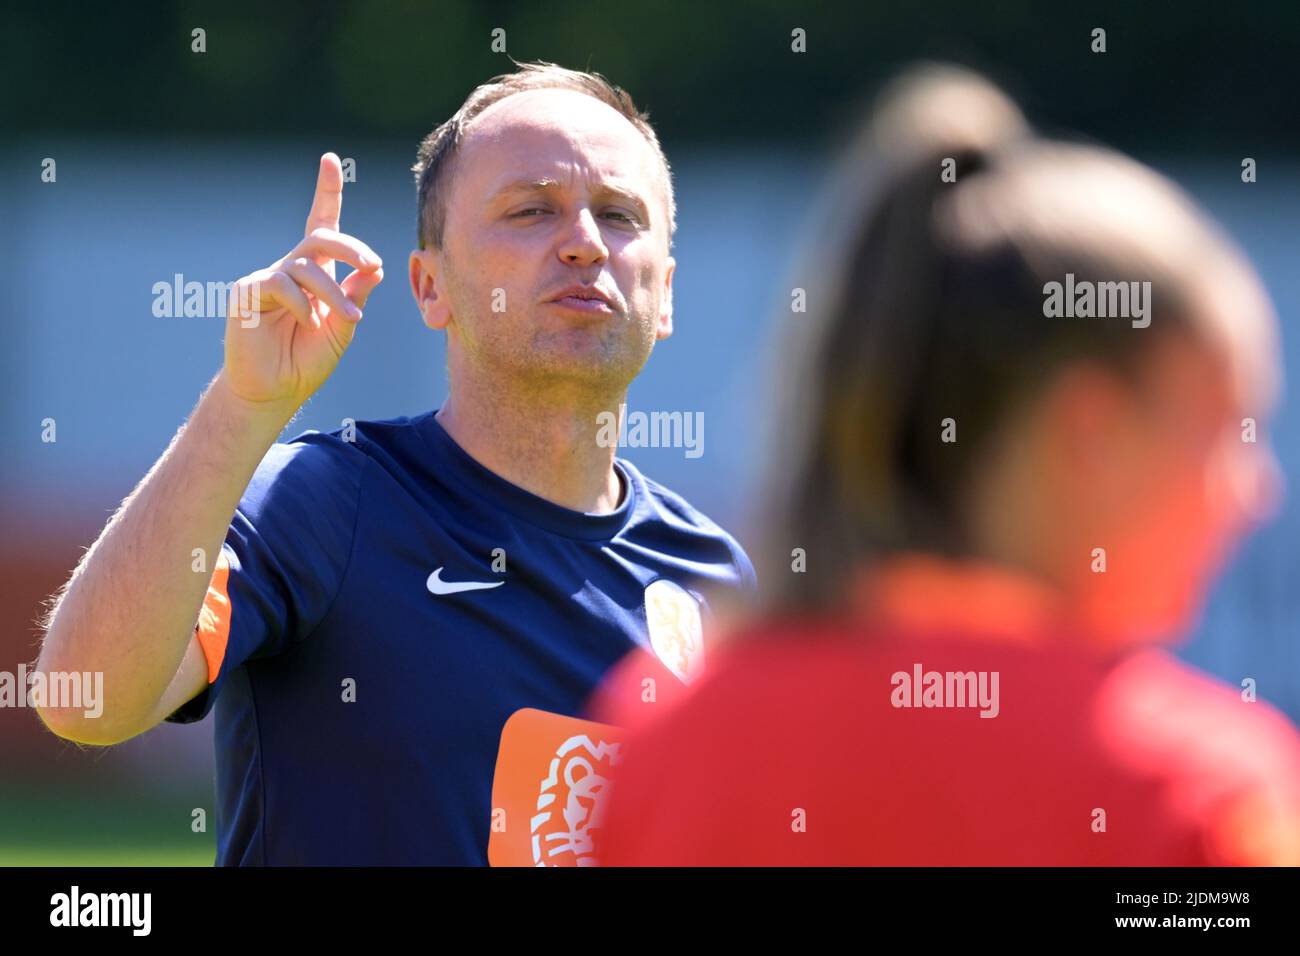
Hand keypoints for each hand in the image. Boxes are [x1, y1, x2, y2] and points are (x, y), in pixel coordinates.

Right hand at [220, 153, 383, 416]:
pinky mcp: (249, 293)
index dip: (325, 192)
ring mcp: (268, 279)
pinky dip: (302, 302)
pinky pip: (280, 284)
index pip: (321, 225)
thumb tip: (376, 269)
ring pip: (306, 266)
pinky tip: (309, 321)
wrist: (275, 391)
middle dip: (350, 247)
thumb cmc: (307, 360)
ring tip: (348, 317)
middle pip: (321, 238)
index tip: (329, 161)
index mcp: (314, 274)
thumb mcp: (342, 329)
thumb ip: (356, 298)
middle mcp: (291, 269)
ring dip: (333, 292)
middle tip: (372, 264)